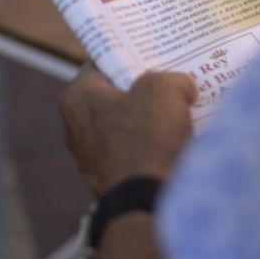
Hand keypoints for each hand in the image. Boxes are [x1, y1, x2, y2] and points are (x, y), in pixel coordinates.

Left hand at [60, 68, 196, 198]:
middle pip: (116, 97)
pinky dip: (152, 149)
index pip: (102, 64)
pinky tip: (179, 144)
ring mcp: (91, 159)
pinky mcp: (109, 182)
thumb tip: (182, 87)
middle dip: (145, 92)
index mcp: (77, 97)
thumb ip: (172, 78)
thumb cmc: (146, 139)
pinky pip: (134, 155)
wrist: (146, 203)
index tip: (154, 55)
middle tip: (175, 82)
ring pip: (127, 128)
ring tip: (184, 113)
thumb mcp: (165, 88)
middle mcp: (76, 128)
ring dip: (152, 123)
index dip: (130, 56)